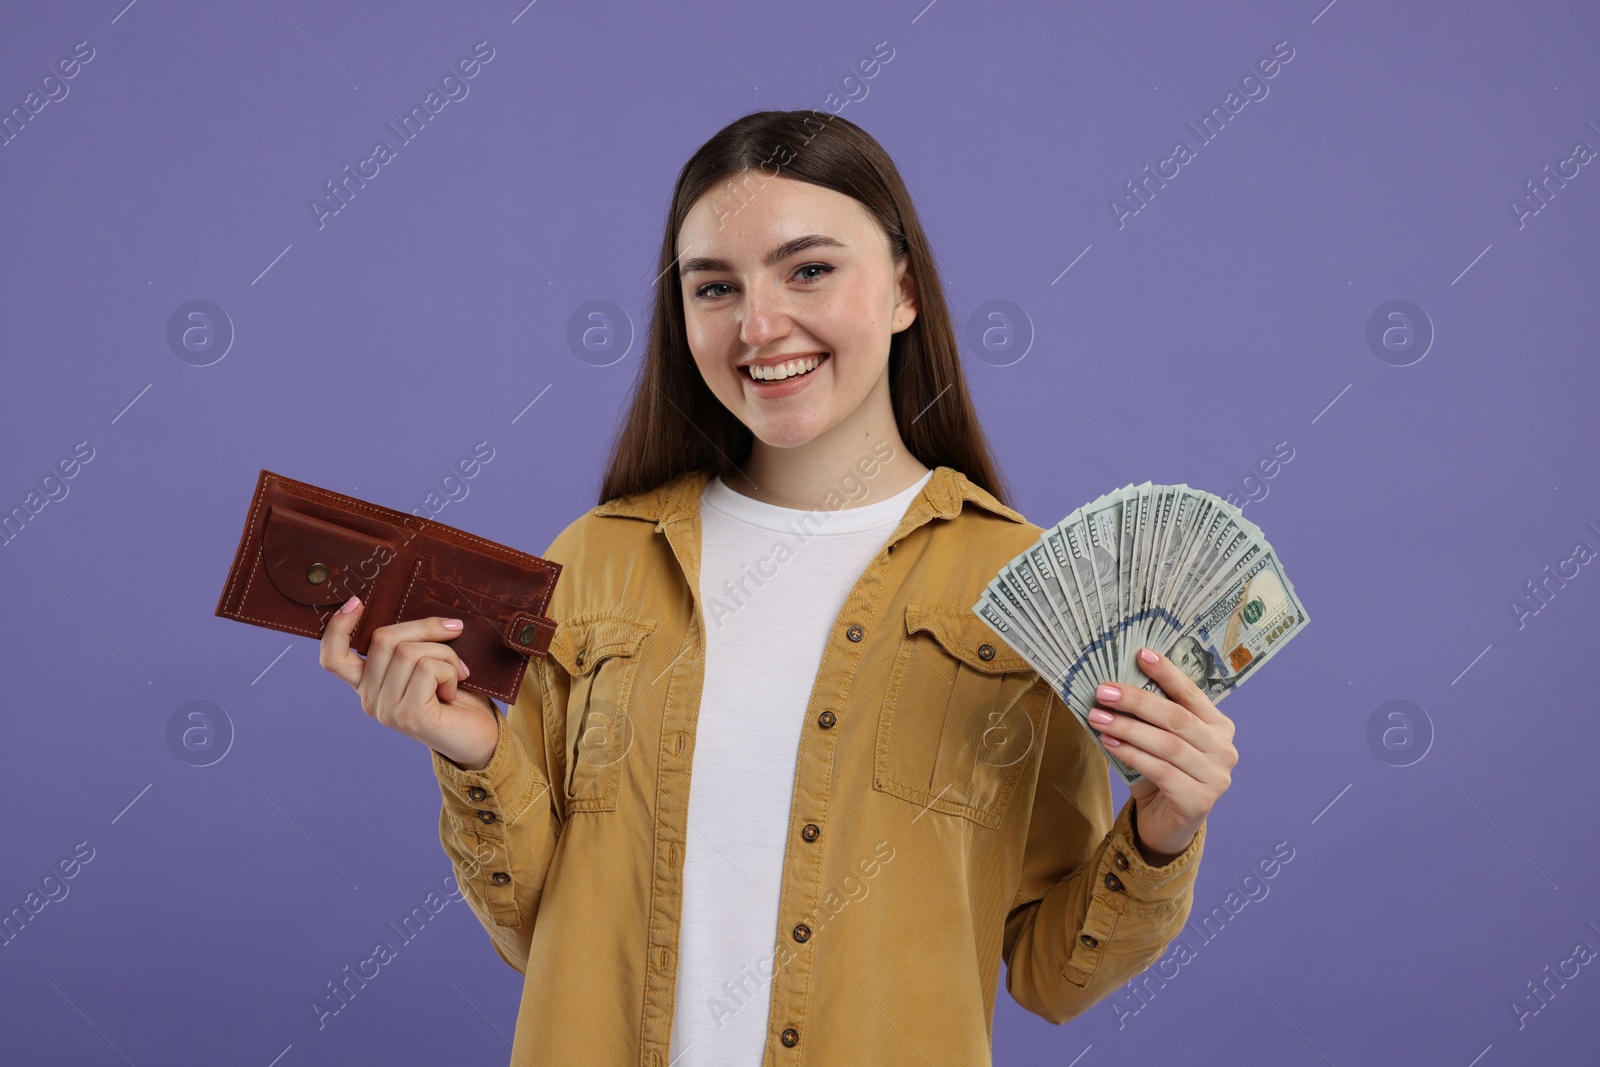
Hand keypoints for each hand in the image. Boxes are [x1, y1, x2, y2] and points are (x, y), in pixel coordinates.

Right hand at [318, 595, 499, 769]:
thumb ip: (411, 643)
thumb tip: (418, 607)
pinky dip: (450, 670)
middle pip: (383, 639)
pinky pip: (427, 668)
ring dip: (445, 653)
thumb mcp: (428, 661)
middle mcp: (369, 699)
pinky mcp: (408, 715)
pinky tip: (454, 690)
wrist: (481, 737)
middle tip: (454, 634)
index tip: (357, 602)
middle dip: (426, 628)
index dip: (337, 627)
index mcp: (368, 684)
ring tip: (457, 673)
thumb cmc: (458, 695)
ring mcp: (386, 710)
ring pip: (408, 651)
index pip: (333, 657)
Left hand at [1086, 646, 1236, 862]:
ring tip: (1098, 717)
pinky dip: (1132, 754)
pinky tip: (1110, 744)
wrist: (1168, 824)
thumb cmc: (1162, 775)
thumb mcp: (1159, 741)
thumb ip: (1150, 717)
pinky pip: (1160, 770)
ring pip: (1167, 744)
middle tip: (1103, 691)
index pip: (1191, 693)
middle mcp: (1224, 749)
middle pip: (1176, 718)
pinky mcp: (1199, 800)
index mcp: (1219, 726)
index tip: (1141, 653)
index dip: (1167, 672)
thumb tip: (1115, 685)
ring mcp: (1216, 777)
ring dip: (1128, 728)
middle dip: (1136, 701)